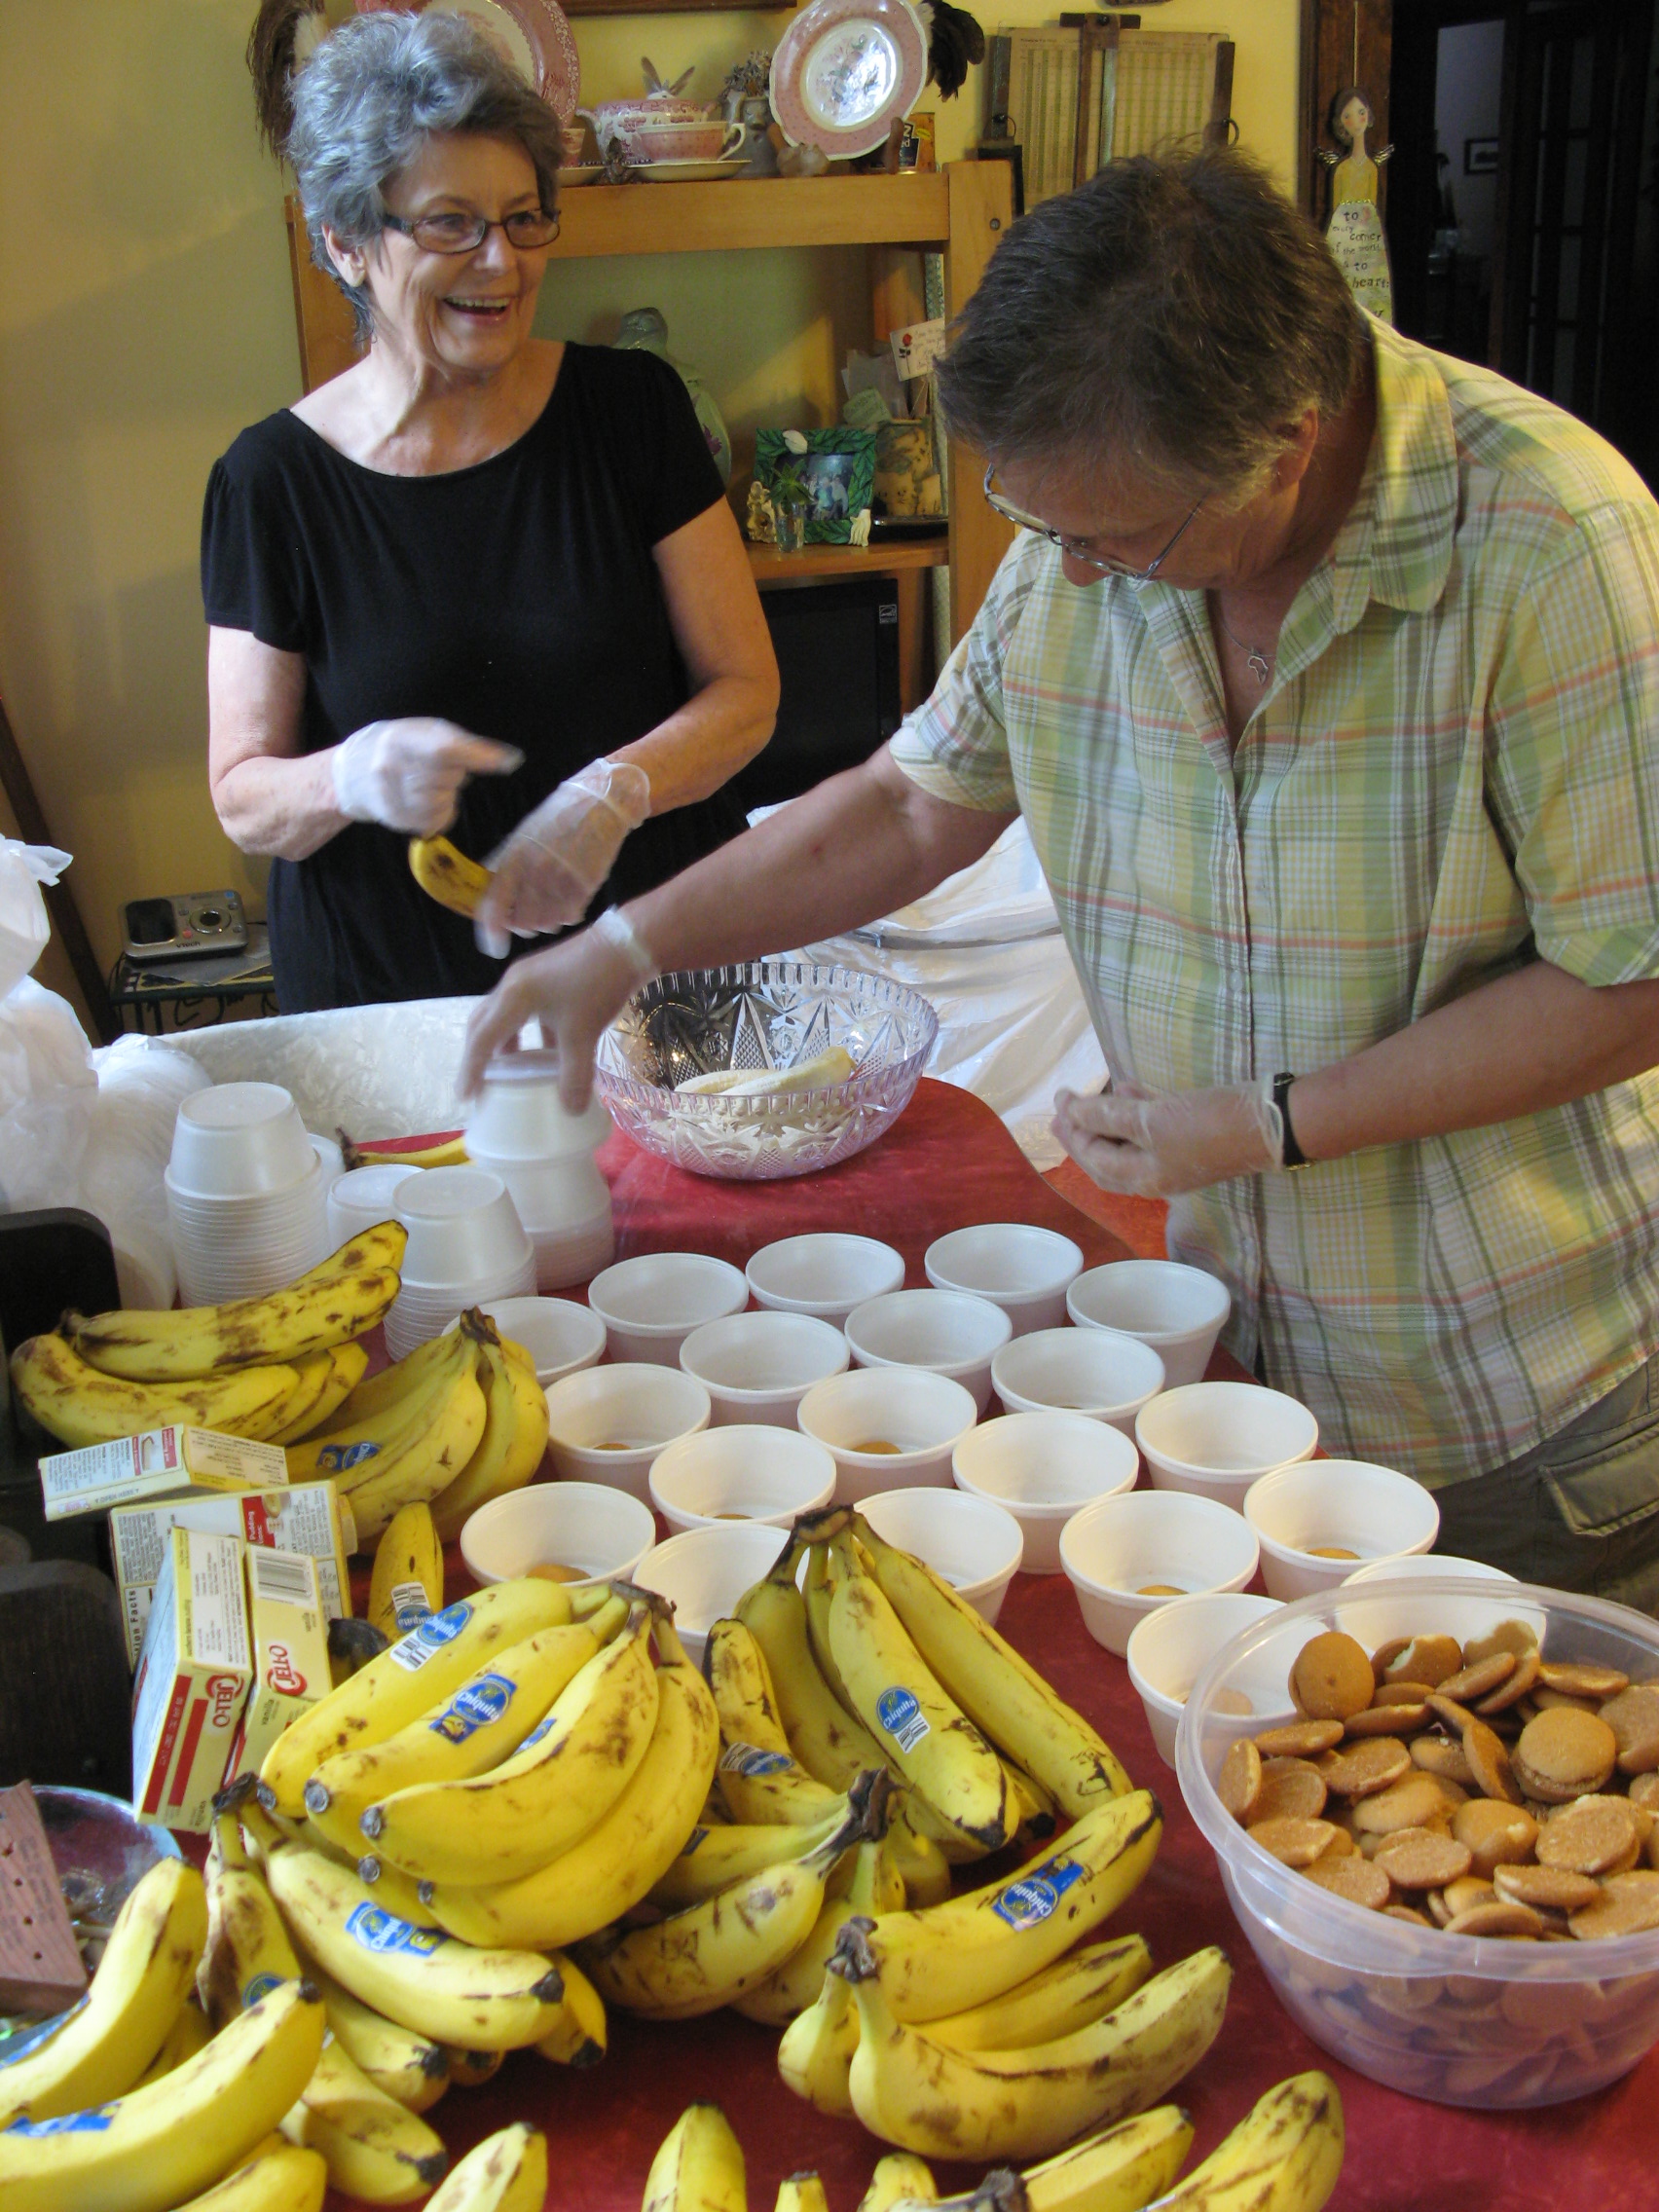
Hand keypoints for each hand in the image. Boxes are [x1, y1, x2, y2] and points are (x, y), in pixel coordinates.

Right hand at [330, 718, 521, 834]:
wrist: (349, 774)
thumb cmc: (397, 747)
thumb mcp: (421, 732)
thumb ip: (460, 742)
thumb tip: (509, 758)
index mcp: (399, 736)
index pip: (445, 748)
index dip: (479, 756)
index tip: (510, 761)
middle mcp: (390, 765)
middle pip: (450, 777)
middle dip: (455, 774)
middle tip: (437, 767)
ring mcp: (389, 795)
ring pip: (445, 802)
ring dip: (447, 795)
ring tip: (428, 784)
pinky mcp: (394, 818)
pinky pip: (435, 821)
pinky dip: (440, 813)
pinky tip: (423, 801)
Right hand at [458, 907, 656, 1109]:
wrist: (626, 946)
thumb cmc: (597, 986)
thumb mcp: (583, 1035)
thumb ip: (574, 1075)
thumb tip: (570, 1111)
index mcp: (513, 998)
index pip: (482, 1039)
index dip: (472, 1069)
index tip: (466, 1096)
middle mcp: (513, 985)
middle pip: (483, 1022)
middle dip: (478, 1053)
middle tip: (479, 1082)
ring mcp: (529, 978)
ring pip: (504, 1016)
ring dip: (503, 1042)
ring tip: (509, 1070)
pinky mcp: (546, 977)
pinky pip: (526, 1011)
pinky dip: (528, 1034)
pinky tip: (545, 1052)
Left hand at [473, 759, 650, 957]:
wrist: (600, 801)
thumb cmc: (559, 817)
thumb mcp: (523, 833)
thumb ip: (504, 865)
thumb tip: (486, 896)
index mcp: (514, 857)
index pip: (493, 906)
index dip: (491, 932)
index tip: (494, 948)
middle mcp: (535, 871)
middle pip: (521, 923)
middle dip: (523, 926)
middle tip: (529, 918)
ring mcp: (561, 880)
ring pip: (547, 924)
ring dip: (547, 921)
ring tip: (552, 902)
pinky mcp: (585, 885)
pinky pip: (570, 917)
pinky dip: (567, 915)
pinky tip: (570, 897)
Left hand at [1052, 1078, 1284, 1197]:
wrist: (1273, 1122)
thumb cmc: (1209, 1124)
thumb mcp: (1152, 1119)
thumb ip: (1109, 1116)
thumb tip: (1070, 1112)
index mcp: (1143, 1178)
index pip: (1095, 1158)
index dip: (1072, 1131)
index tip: (1059, 1101)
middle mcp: (1157, 1175)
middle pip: (1107, 1159)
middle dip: (1083, 1135)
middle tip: (1061, 1110)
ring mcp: (1176, 1158)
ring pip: (1130, 1143)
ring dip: (1108, 1121)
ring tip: (1088, 1098)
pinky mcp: (1193, 1138)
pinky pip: (1153, 1129)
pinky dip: (1137, 1112)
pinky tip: (1128, 1088)